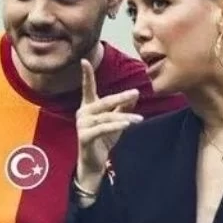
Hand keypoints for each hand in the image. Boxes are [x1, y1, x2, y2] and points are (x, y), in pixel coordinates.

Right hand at [75, 58, 141, 188]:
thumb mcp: (116, 121)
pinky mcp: (84, 137)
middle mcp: (83, 113)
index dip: (86, 75)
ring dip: (124, 117)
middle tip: (135, 92)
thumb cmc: (103, 140)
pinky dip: (115, 126)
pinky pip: (103, 129)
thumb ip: (123, 107)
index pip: (88, 88)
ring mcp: (82, 125)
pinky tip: (127, 125)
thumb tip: (135, 94)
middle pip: (103, 101)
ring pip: (106, 117)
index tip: (84, 60)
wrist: (93, 163)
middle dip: (121, 97)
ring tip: (139, 119)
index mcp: (88, 107)